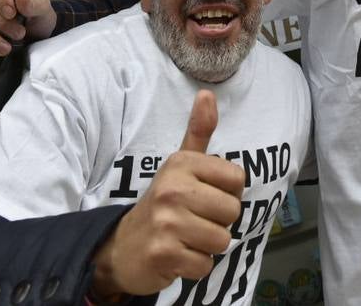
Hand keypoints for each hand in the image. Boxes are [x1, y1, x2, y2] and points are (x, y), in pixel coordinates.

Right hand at [91, 91, 244, 296]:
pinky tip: (178, 256)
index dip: (227, 193)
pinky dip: (196, 266)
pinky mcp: (164, 254)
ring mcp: (167, 222)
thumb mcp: (179, 166)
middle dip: (219, 222)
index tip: (204, 197)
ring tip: (186, 237)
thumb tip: (207, 93)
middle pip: (233, 211)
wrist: (122, 247)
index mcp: (181, 164)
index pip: (238, 179)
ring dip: (207, 245)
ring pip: (222, 240)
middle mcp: (172, 189)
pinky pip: (205, 264)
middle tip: (193, 221)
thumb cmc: (162, 203)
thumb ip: (198, 132)